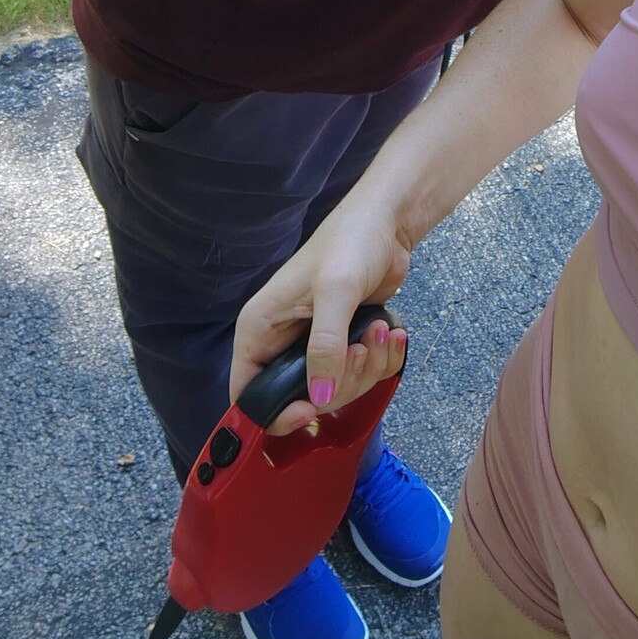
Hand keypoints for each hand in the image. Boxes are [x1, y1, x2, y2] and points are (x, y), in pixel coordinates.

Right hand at [230, 194, 412, 438]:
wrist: (387, 224)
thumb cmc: (350, 243)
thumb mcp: (335, 292)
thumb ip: (325, 346)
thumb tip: (319, 397)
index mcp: (260, 330)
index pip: (247, 395)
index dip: (274, 414)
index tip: (310, 410)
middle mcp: (282, 343)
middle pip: (302, 398)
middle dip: (340, 382)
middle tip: (360, 348)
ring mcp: (315, 346)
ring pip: (336, 390)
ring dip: (367, 368)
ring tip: (380, 330)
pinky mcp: (345, 344)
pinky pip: (362, 375)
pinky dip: (382, 360)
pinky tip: (390, 332)